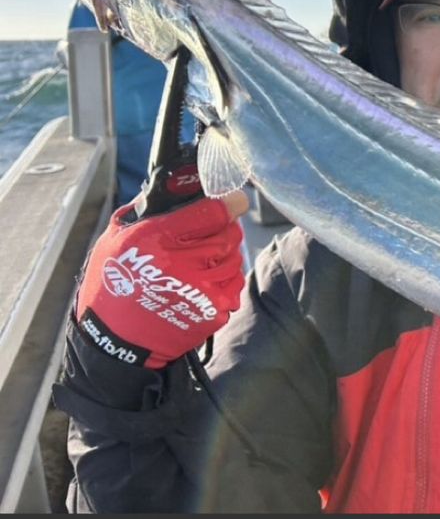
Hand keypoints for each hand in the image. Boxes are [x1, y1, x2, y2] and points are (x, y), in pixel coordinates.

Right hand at [74, 190, 247, 368]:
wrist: (113, 344)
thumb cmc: (111, 287)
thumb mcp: (115, 240)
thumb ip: (145, 211)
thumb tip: (176, 187)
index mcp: (157, 238)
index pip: (214, 211)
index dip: (228, 203)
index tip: (232, 201)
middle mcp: (182, 262)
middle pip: (230, 234)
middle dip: (223, 231)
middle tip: (206, 237)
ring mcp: (201, 289)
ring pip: (234, 258)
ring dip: (222, 258)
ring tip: (198, 265)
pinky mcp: (213, 311)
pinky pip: (233, 284)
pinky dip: (223, 282)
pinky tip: (200, 286)